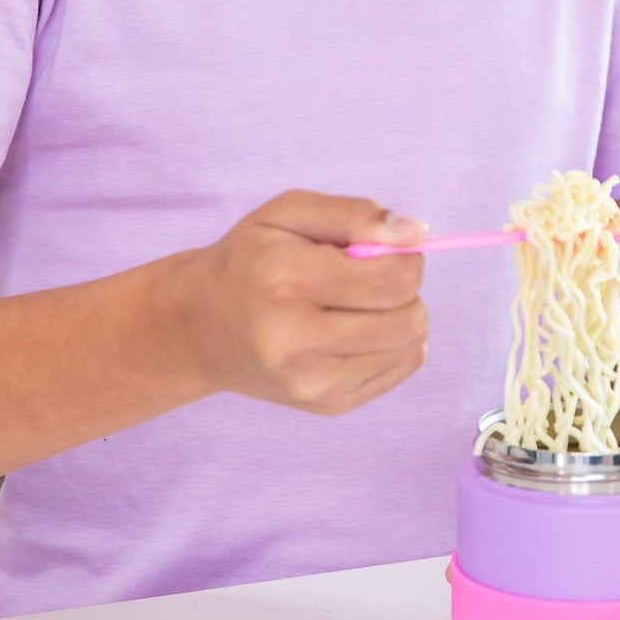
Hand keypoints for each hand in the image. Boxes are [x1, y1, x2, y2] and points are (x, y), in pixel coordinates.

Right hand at [178, 192, 429, 415]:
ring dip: (401, 315)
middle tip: (366, 277)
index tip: (376, 249)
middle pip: (409, 317)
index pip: (395, 278)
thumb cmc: (251, 259)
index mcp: (285, 281)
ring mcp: (313, 383)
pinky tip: (355, 330)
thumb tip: (418, 234)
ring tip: (359, 303)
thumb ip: (355, 214)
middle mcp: (296, 341)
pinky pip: (400, 369)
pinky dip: (393, 344)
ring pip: (412, 346)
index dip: (403, 256)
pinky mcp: (328, 406)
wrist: (201, 329)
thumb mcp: (288, 213)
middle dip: (404, 287)